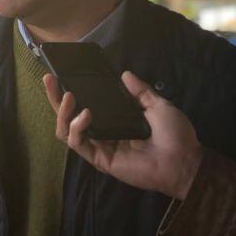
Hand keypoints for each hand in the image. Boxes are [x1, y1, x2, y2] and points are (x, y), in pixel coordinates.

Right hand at [43, 71, 203, 199]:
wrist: (184, 160)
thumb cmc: (175, 136)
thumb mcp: (158, 106)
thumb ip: (140, 91)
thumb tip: (125, 74)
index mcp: (115, 120)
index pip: (86, 105)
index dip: (72, 92)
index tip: (63, 75)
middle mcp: (103, 133)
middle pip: (69, 117)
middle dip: (56, 99)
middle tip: (50, 80)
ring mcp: (100, 146)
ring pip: (67, 130)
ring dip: (63, 112)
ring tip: (69, 97)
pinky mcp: (100, 159)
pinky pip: (78, 144)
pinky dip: (76, 128)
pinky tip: (86, 114)